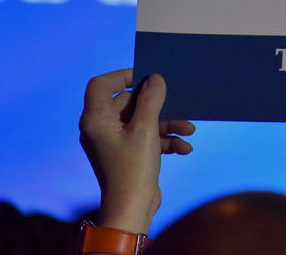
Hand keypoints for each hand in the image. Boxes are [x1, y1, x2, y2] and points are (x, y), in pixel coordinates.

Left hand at [79, 69, 194, 233]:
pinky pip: (146, 138)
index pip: (102, 84)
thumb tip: (155, 79)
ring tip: (189, 129)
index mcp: (95, 119)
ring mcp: (114, 142)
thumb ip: (151, 99)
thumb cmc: (133, 169)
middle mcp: (101, 128)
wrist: (132, 210)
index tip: (147, 76)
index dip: (123, 75)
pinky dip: (164, 140)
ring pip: (142, 121)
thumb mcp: (146, 128)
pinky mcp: (127, 154)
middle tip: (176, 101)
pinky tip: (184, 147)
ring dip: (167, 123)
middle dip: (157, 104)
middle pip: (128, 102)